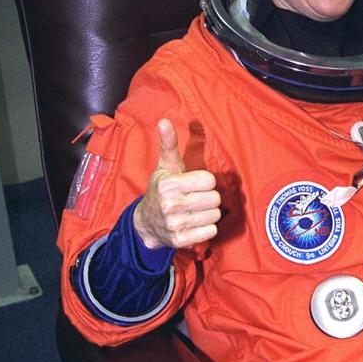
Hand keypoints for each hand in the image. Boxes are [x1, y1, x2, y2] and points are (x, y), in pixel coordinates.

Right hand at [132, 119, 220, 250]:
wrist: (146, 223)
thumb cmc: (161, 190)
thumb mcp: (165, 167)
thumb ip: (169, 144)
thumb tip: (164, 121)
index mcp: (168, 184)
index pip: (209, 180)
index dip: (204, 181)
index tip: (193, 184)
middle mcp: (171, 205)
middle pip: (215, 198)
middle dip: (208, 197)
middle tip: (195, 198)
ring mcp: (176, 224)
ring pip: (215, 215)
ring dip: (208, 213)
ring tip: (195, 210)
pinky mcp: (182, 240)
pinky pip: (211, 231)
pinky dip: (207, 228)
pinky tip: (195, 223)